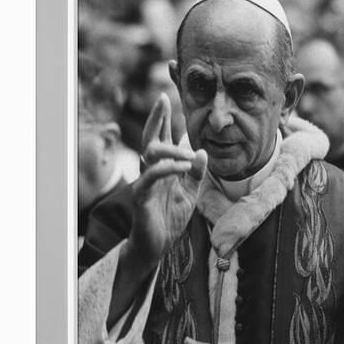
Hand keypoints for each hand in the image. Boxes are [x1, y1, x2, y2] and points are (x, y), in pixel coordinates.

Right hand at [129, 93, 206, 268]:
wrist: (157, 246)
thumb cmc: (170, 218)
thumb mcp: (190, 192)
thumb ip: (196, 173)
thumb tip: (202, 151)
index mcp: (163, 167)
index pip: (162, 137)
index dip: (164, 118)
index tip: (168, 97)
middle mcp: (152, 170)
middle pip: (151, 137)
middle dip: (157, 117)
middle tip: (162, 98)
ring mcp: (145, 181)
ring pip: (150, 152)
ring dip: (171, 148)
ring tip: (189, 153)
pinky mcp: (141, 195)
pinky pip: (152, 175)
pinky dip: (169, 168)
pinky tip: (184, 165)